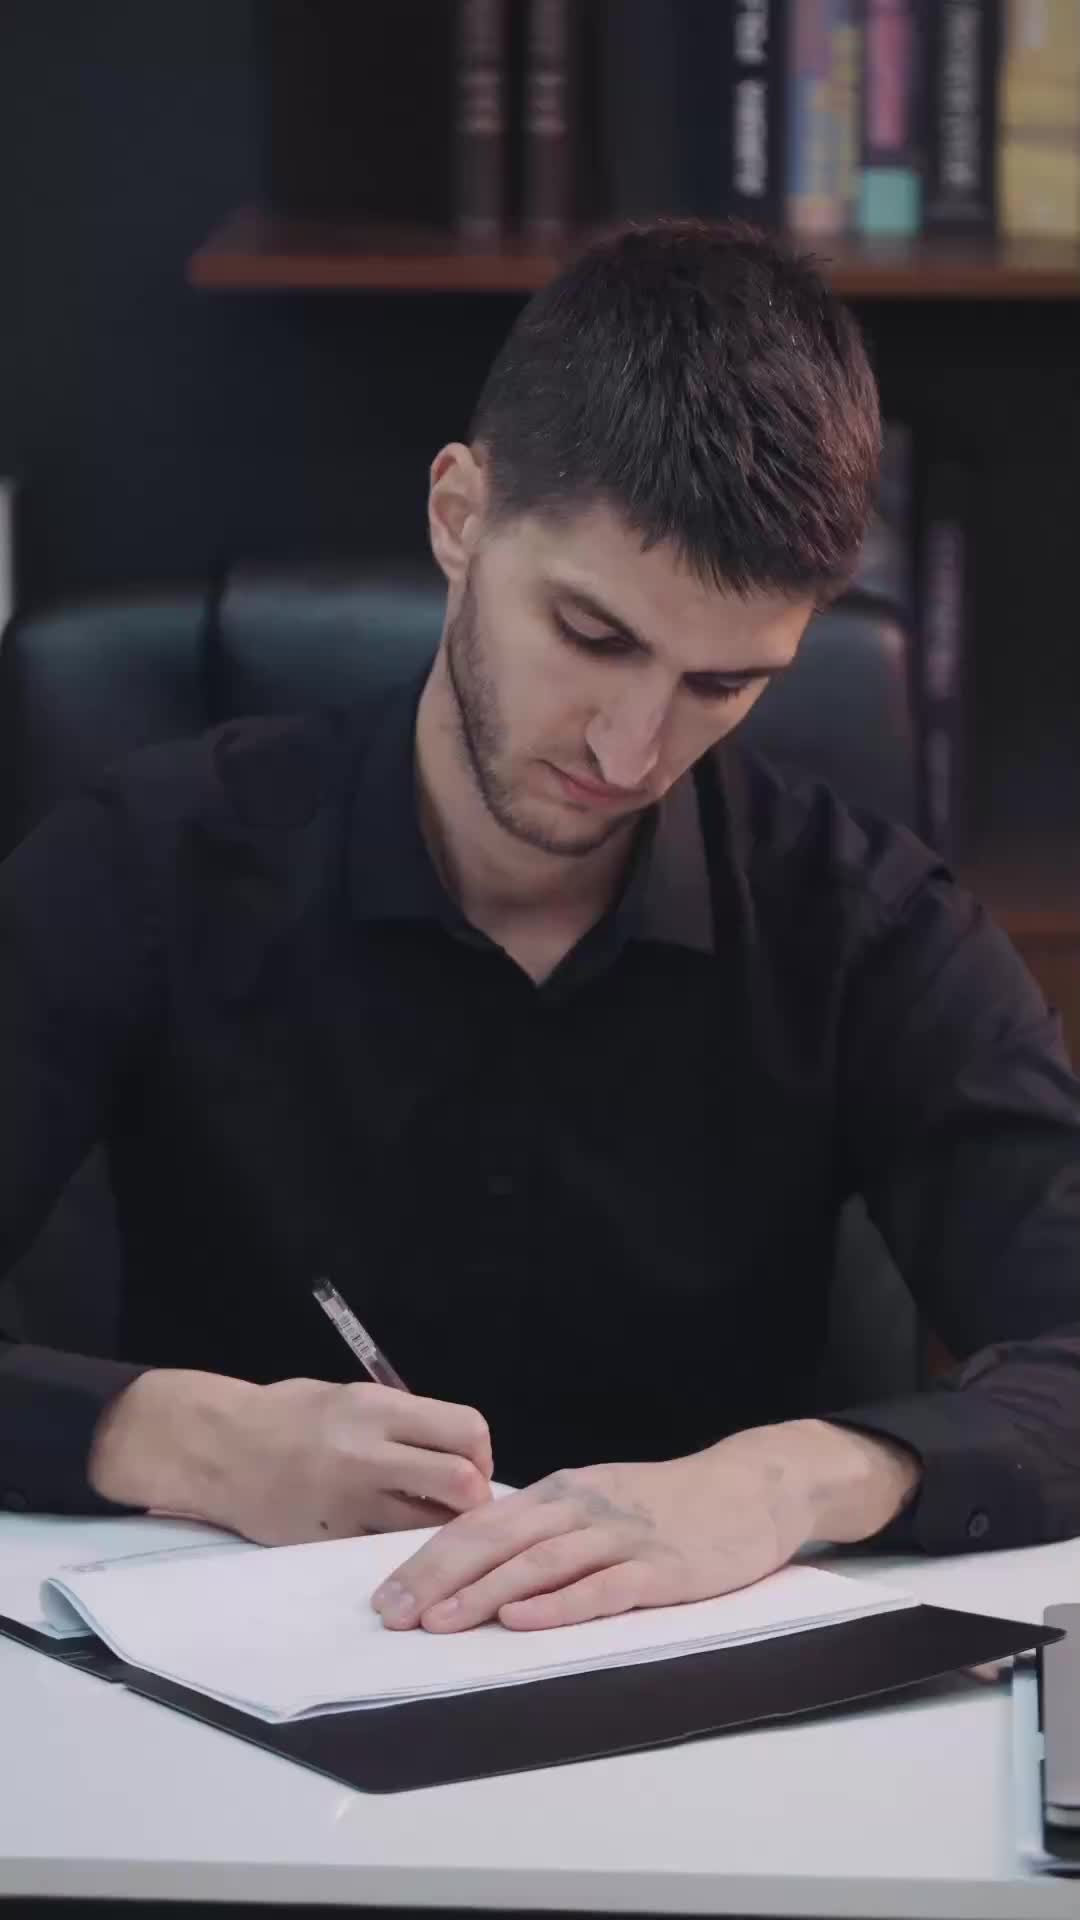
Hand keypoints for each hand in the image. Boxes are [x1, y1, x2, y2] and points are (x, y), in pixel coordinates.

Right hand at [88, 1368, 493, 1544]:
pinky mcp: (329, 1539)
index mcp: (377, 1408)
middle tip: (461, 1504)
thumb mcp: (349, 1397)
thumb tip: (457, 1447)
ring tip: (427, 1524)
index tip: (472, 1463)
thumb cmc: (285, 1415)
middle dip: (475, 1498)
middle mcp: (368, 1453)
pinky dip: (398, 1548)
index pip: (467, 1430)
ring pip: (430, 1528)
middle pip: (462, 1484)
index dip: (481, 1453)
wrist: (217, 1447)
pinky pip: (385, 1549)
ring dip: (441, 1530)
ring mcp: (349, 1501)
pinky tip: (387, 1538)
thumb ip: (401, 1421)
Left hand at [371, 1420, 919, 1632]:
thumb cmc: (666, 1504)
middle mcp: (581, 1508)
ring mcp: (621, 1536)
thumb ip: (545, 1531)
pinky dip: (558, 1605)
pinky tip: (523, 1620)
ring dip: (484, 1593)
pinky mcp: (662, 1567)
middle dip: (437, 1578)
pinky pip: (602, 1587)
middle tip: (392, 1616)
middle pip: (496, 1540)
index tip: (384, 1597)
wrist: (751, 1486)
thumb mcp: (596, 1504)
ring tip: (440, 1622)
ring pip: (539, 1563)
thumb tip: (475, 1567)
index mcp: (559, 1493)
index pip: (479, 1525)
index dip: (427, 1560)